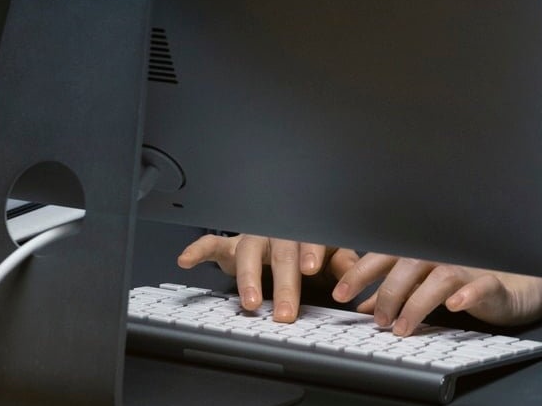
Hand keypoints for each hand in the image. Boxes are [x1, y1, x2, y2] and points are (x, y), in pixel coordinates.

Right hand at [176, 233, 334, 321]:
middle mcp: (278, 231)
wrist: (285, 230)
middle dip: (283, 283)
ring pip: (247, 251)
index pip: (310, 238)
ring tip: (250, 302)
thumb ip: (341, 262)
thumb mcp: (330, 254)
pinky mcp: (231, 246)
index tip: (310, 269)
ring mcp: (253, 237)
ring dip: (248, 277)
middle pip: (280, 252)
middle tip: (285, 311)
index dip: (310, 251)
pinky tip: (186, 260)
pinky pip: (211, 244)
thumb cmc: (308, 247)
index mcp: (305, 231)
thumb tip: (354, 275)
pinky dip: (198, 251)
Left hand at [329, 248, 541, 337]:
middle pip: (409, 263)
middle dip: (388, 291)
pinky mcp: (492, 283)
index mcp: (423, 251)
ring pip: (439, 276)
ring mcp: (469, 266)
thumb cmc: (468, 279)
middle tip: (378, 320)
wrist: (518, 283)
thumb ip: (397, 293)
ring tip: (403, 327)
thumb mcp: (426, 286)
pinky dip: (466, 294)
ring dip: (417, 302)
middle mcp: (443, 253)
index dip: (361, 271)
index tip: (339, 292)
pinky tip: (453, 305)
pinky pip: (480, 285)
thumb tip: (364, 306)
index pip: (386, 254)